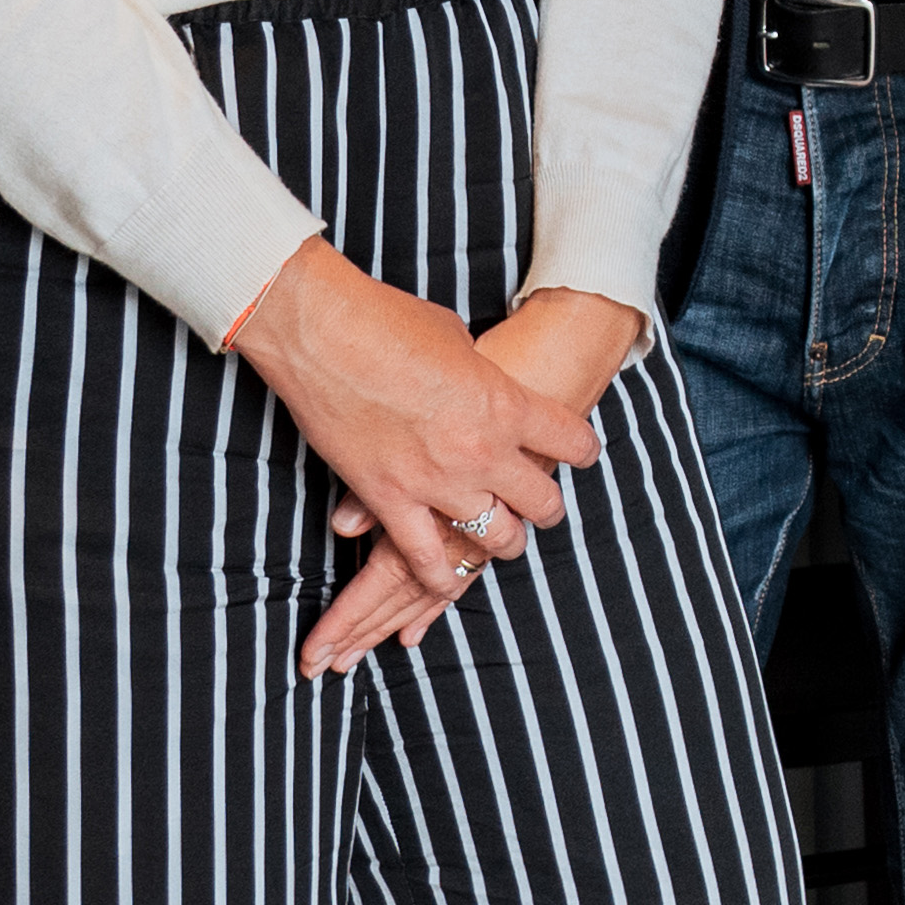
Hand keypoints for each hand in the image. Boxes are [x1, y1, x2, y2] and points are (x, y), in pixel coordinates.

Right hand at [231, 245, 610, 676]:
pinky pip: (425, 556)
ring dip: (505, 542)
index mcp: (506, 404)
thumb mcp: (458, 340)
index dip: (581, 449)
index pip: (569, 440)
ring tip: (507, 542)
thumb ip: (479, 375)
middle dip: (548, 507)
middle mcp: (482, 450)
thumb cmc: (388, 321)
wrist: (322, 332)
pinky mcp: (387, 499)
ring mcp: (435, 480)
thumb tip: (478, 383)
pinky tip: (450, 583)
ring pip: (493, 536)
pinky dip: (440, 575)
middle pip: (540, 499)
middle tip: (546, 508)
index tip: (581, 453)